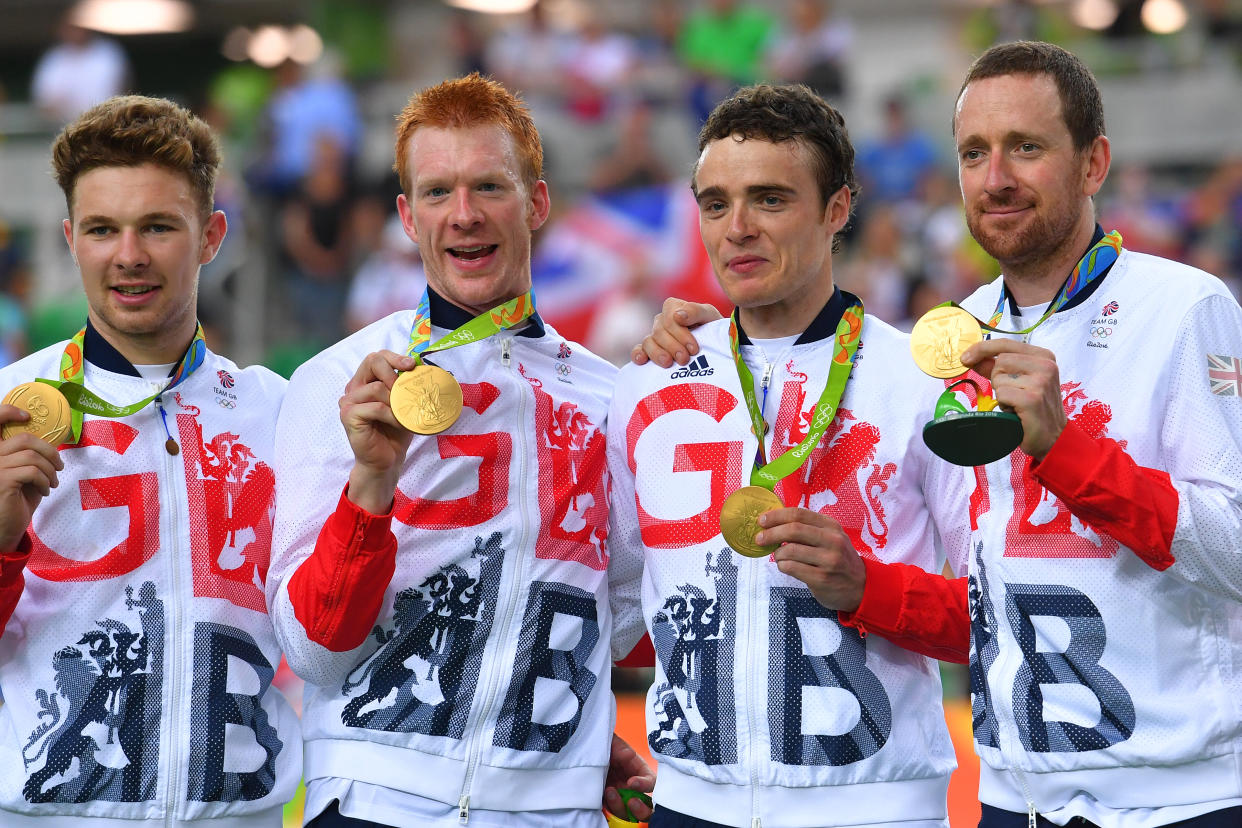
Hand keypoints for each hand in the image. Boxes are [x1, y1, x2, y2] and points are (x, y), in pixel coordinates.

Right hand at [0, 405, 63, 552]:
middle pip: (24, 439)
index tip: (26, 415)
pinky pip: (32, 471)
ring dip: (50, 470)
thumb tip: (52, 443)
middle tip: (59, 466)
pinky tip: (44, 491)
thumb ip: (30, 457)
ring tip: (51, 483)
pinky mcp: (2, 481)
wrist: (5, 529)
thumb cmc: (16, 501)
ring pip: (32, 456)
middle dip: (49, 450)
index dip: (7, 411)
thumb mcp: (25, 475)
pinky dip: (45, 480)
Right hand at [341, 350, 417, 512]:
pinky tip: (399, 423)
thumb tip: (429, 369)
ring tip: (406, 414)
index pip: (376, 357)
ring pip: (376, 387)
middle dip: (394, 372)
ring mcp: (348, 402)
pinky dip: (392, 415)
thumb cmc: (395, 432)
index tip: (412, 365)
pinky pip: (375, 407)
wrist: (385, 460)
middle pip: (372, 362)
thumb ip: (408, 387)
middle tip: (407, 389)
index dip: (395, 357)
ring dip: (397, 401)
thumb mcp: (405, 404)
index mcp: (365, 382)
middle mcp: (354, 388)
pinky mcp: (349, 416)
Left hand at [603, 733, 654, 820]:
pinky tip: (599, 800)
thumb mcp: (612, 744)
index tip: (632, 782)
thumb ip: (620, 748)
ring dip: (620, 807)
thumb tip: (629, 754)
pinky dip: (607, 811)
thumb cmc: (604, 748)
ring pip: (628, 814)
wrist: (585, 754)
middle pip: (646, 808)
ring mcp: (620, 800)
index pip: (651, 782)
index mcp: (639, 773)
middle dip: (641, 809)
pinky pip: (610, 815)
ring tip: (608, 792)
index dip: (644, 784)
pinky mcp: (606, 806)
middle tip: (630, 801)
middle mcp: (632, 790)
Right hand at [630, 297, 721, 367]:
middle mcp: (661, 320)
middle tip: (685, 359)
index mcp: (673, 307)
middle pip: (659, 332)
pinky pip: (638, 350)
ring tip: (668, 364)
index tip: (694, 349)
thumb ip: (696, 311)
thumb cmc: (713, 329)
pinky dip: (638, 354)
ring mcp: (654, 336)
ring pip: (648, 342)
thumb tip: (678, 315)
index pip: (669, 318)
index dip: (681, 334)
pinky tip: (642, 361)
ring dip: (657, 353)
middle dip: (673, 346)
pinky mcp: (649, 351)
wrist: (716, 348)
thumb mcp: (710, 316)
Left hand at [755, 507, 865, 611]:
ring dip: (777, 554)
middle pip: (793, 530)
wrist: (860, 587)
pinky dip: (782, 566)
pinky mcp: (822, 578)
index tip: (761, 520)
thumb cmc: (839, 559)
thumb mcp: (831, 538)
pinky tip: (784, 566)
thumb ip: (808, 529)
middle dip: (771, 533)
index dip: (777, 515)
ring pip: (790, 551)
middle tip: (759, 539)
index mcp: (832, 526)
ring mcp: (829, 560)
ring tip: (778, 556)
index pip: (799, 514)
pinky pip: (792, 568)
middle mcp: (833, 540)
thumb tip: (774, 523)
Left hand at [960, 339, 1065, 459]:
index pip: (1005, 343)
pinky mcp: (1033, 399)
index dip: (982, 349)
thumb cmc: (1033, 408)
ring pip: (999, 379)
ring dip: (1002, 395)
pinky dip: (1004, 405)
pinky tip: (1017, 413)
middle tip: (1012, 394)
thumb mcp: (1018, 381)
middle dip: (997, 379)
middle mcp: (1046, 366)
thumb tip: (971, 357)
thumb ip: (996, 367)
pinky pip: (1002, 394)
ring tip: (1017, 404)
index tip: (965, 358)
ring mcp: (1041, 382)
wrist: (1052, 437)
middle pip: (1000, 362)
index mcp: (1044, 356)